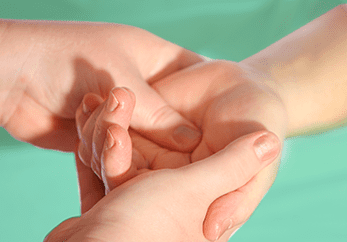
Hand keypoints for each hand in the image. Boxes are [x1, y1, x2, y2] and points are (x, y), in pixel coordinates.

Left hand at [0, 17, 202, 150]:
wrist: (11, 76)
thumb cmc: (64, 57)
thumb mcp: (121, 79)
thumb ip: (159, 113)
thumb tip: (193, 142)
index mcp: (152, 59)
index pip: (194, 74)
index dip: (209, 96)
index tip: (225, 119)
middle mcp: (141, 86)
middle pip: (173, 113)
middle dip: (175, 132)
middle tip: (192, 155)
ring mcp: (122, 110)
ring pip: (147, 135)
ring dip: (136, 143)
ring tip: (133, 147)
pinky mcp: (103, 131)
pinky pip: (120, 147)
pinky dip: (114, 150)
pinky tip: (110, 148)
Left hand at [75, 60, 286, 240]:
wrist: (248, 87)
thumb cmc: (257, 124)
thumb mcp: (254, 164)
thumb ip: (238, 198)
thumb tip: (214, 235)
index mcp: (183, 193)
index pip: (143, 194)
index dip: (121, 168)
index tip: (114, 136)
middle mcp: (160, 175)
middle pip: (116, 168)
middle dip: (102, 141)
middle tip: (95, 111)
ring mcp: (147, 147)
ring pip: (107, 145)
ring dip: (95, 124)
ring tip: (92, 99)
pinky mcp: (141, 124)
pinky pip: (111, 121)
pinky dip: (97, 112)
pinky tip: (90, 98)